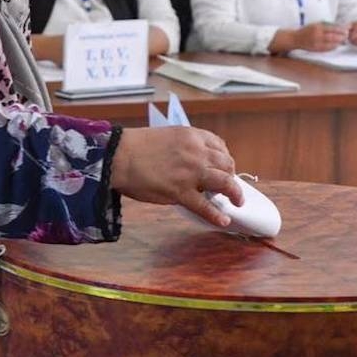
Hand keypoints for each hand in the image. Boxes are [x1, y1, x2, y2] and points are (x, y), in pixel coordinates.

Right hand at [111, 127, 241, 226]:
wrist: (119, 156)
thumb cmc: (137, 146)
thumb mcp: (168, 136)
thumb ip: (185, 147)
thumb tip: (194, 164)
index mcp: (192, 136)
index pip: (220, 146)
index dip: (225, 158)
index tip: (224, 166)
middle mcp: (197, 153)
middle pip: (227, 164)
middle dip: (231, 175)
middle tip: (228, 185)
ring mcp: (191, 173)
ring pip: (224, 183)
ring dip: (235, 193)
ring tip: (237, 202)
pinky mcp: (181, 192)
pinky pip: (205, 206)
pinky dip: (216, 215)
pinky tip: (224, 220)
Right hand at [293, 22, 347, 51]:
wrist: (296, 39)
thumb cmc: (306, 30)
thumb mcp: (315, 24)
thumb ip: (325, 25)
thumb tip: (337, 27)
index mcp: (317, 28)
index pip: (332, 29)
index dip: (340, 30)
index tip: (345, 31)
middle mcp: (317, 36)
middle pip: (333, 37)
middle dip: (341, 37)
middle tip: (346, 37)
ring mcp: (316, 43)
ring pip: (331, 44)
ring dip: (338, 43)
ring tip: (342, 42)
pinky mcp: (316, 49)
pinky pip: (327, 49)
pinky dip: (333, 47)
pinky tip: (336, 46)